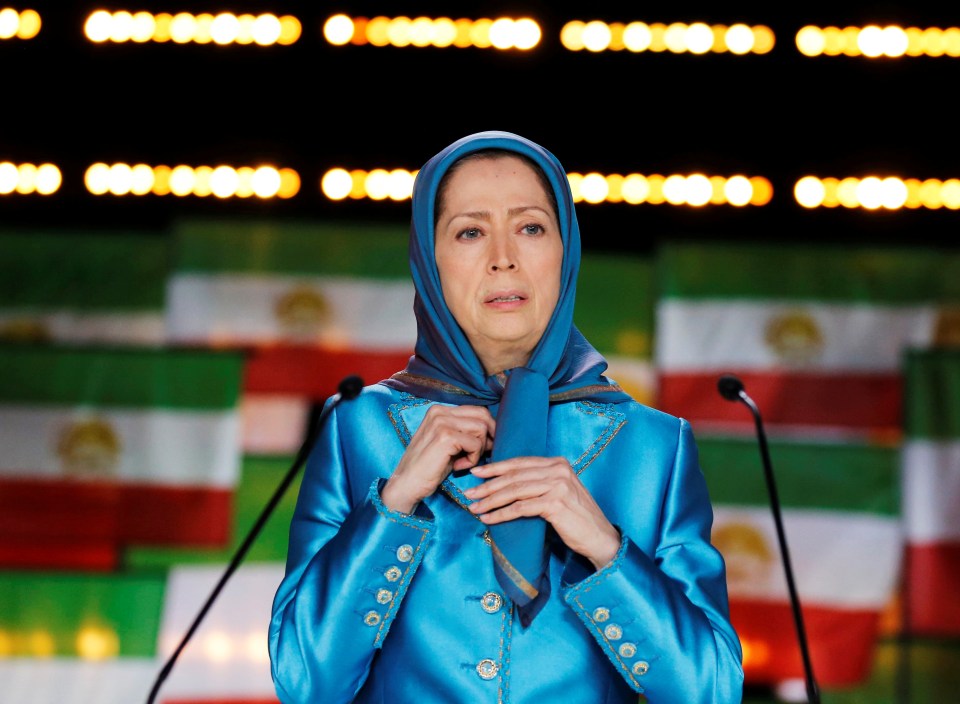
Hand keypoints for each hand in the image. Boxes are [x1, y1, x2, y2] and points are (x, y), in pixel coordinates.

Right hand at [381, 404, 494, 513]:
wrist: (406, 484)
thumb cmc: (429, 467)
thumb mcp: (449, 444)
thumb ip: (466, 433)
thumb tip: (493, 434)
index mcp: (439, 410)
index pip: (476, 410)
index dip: (487, 428)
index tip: (482, 447)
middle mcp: (439, 411)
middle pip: (483, 415)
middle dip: (488, 437)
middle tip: (477, 455)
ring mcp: (441, 422)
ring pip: (481, 429)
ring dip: (478, 449)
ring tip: (464, 462)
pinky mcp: (446, 436)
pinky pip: (476, 444)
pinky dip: (473, 458)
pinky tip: (458, 467)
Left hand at [463, 457, 620, 569]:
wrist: (599, 537)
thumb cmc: (576, 518)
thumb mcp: (558, 492)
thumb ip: (539, 482)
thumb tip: (505, 483)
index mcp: (557, 463)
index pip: (520, 462)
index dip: (495, 467)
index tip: (476, 473)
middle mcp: (558, 470)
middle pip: (514, 476)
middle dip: (488, 485)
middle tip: (469, 492)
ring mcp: (558, 485)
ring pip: (514, 491)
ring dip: (490, 500)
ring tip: (474, 507)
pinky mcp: (555, 503)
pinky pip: (520, 507)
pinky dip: (501, 514)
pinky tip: (489, 520)